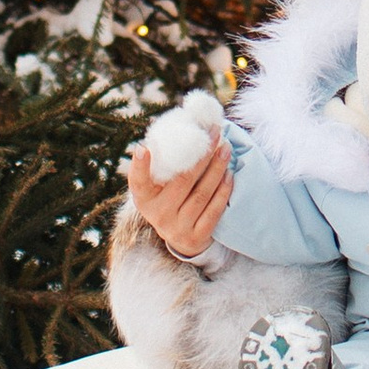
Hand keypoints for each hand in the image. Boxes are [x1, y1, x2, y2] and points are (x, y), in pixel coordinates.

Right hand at [128, 133, 232, 260]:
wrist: (180, 237)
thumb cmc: (168, 200)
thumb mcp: (156, 188)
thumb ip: (160, 165)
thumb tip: (174, 130)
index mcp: (145, 199)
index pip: (139, 182)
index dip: (140, 166)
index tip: (143, 149)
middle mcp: (158, 215)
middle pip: (183, 181)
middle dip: (201, 154)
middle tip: (214, 132)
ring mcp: (178, 228)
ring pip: (201, 195)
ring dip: (216, 169)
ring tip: (225, 150)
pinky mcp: (196, 237)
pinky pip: (213, 211)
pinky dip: (223, 191)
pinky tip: (229, 174)